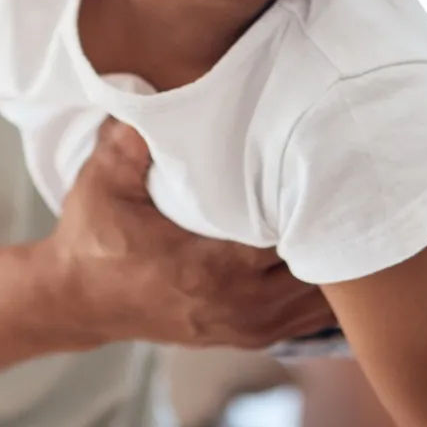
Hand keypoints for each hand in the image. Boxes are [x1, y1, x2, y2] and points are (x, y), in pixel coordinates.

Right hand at [41, 119, 336, 350]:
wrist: (76, 301)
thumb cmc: (92, 240)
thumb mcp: (100, 183)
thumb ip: (129, 141)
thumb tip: (155, 91)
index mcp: (210, 267)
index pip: (291, 237)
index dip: (313, 204)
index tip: (326, 168)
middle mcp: (237, 304)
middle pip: (319, 271)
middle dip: (334, 231)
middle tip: (350, 186)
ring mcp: (244, 326)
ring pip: (320, 303)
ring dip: (335, 265)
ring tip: (346, 218)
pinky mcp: (245, 334)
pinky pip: (307, 321)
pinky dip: (323, 295)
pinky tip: (328, 257)